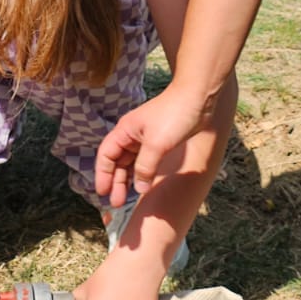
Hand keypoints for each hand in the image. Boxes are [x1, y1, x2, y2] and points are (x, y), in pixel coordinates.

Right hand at [95, 86, 205, 206]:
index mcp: (125, 131)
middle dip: (115, 182)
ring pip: (131, 163)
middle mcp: (132, 135)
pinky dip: (142, 173)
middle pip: (117, 161)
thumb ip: (145, 167)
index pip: (106, 155)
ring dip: (128, 180)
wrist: (198, 97)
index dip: (102, 174)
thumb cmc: (175, 114)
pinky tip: (143, 185)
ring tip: (126, 199)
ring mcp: (146, 138)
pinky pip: (145, 161)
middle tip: (115, 202)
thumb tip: (139, 188)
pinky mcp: (160, 141)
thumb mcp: (156, 144)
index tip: (102, 192)